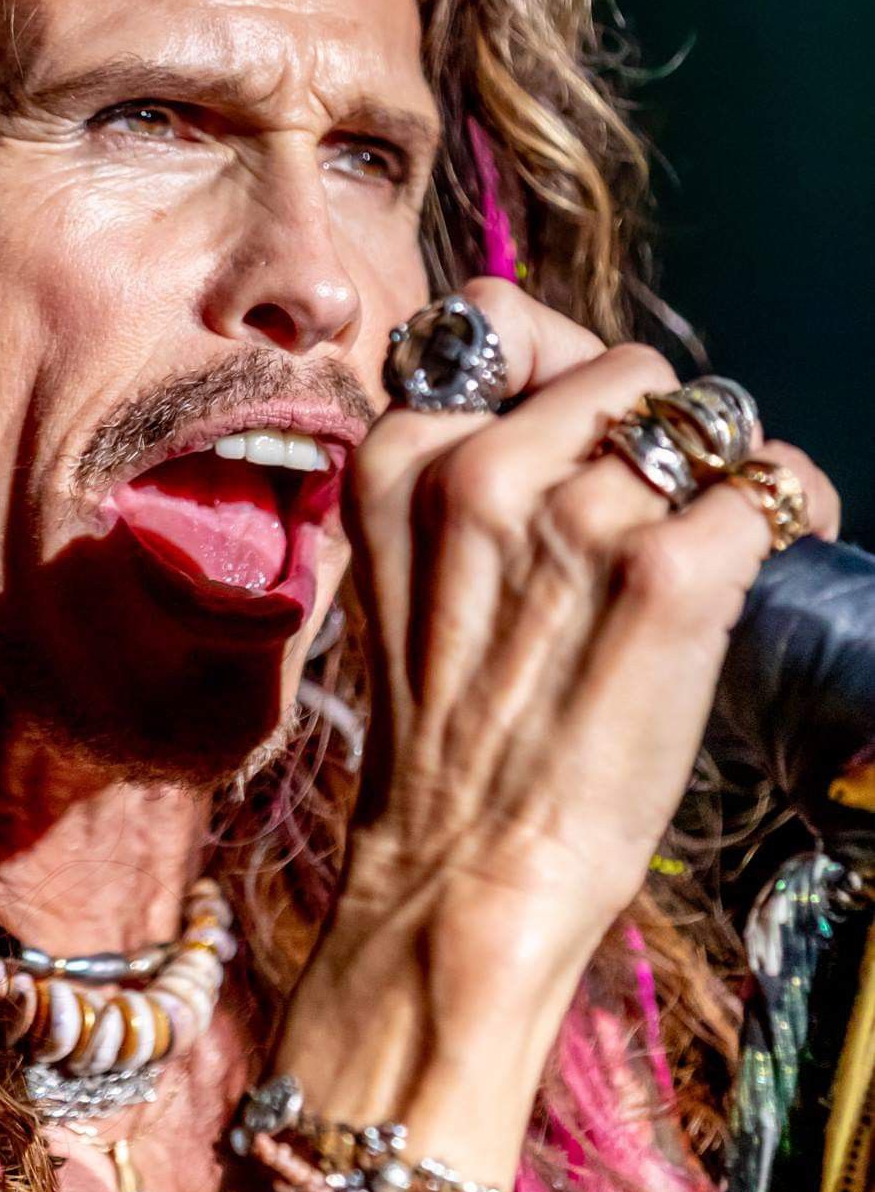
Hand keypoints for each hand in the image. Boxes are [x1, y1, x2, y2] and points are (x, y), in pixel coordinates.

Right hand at [312, 279, 840, 1036]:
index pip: (493, 321)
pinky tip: (771, 556)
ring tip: (703, 547)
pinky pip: (771, 485)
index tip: (575, 431)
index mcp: (398, 460)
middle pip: (622, 369)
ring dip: (720, 475)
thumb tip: (562, 382)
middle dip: (646, 430)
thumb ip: (452, 465)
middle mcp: (481, 471)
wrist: (466, 870)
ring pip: (703, 420)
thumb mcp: (397, 568)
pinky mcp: (668, 576)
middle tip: (643, 515)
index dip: (554, 370)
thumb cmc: (446, 734)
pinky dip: (793, 511)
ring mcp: (578, 519)